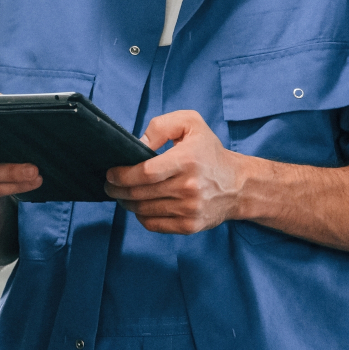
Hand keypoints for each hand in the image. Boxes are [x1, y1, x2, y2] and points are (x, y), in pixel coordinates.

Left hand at [104, 109, 245, 233]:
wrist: (239, 185)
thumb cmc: (209, 152)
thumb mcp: (191, 123)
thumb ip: (161, 127)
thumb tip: (138, 145)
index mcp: (187, 160)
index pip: (145, 172)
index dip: (122, 175)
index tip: (111, 173)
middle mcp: (189, 187)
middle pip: (139, 193)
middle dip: (117, 190)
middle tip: (109, 185)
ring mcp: (189, 209)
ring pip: (143, 210)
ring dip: (126, 203)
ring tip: (122, 195)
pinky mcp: (190, 226)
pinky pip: (153, 224)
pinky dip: (141, 216)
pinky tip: (140, 206)